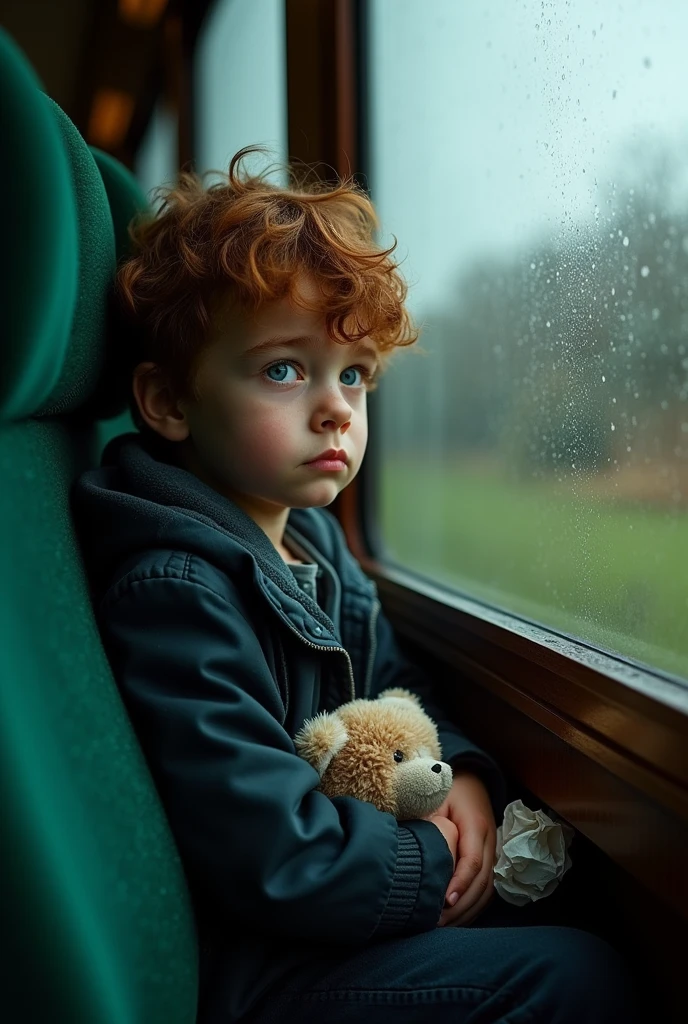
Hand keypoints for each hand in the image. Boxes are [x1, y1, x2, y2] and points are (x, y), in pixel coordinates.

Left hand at [431, 772, 496, 927]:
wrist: (472, 780)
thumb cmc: (448, 789)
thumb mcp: (435, 798)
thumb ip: (425, 821)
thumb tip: (404, 846)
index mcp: (476, 825)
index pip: (472, 861)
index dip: (460, 883)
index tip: (444, 902)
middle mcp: (489, 842)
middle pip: (481, 883)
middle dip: (461, 907)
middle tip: (436, 923)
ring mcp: (492, 853)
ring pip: (486, 891)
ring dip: (467, 912)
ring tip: (443, 926)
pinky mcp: (489, 861)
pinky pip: (486, 890)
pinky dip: (473, 907)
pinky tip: (455, 919)